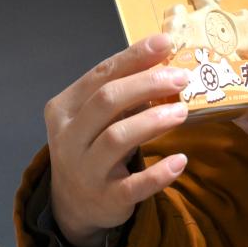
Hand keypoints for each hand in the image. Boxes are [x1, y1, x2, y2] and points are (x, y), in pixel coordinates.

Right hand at [45, 34, 190, 246]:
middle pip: (107, 100)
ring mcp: (85, 169)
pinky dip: (159, 173)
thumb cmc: (93, 144)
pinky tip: (180, 160)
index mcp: (65, 108)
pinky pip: (134, 185)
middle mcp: (68, 137)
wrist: (74, 204)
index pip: (100, 74)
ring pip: (117, 137)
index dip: (134, 56)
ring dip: (153, 120)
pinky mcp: (106, 199)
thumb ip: (123, 88)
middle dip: (147, 83)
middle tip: (181, 77)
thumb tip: (165, 55)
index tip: (166, 42)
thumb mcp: (96, 114)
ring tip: (182, 111)